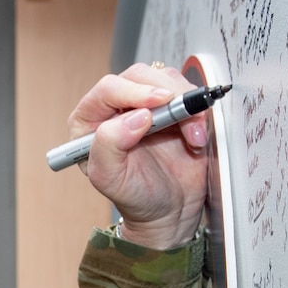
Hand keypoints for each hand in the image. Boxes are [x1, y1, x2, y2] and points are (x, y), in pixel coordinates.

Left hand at [66, 63, 215, 249]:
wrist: (169, 212)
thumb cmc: (135, 198)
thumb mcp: (111, 179)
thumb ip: (110, 146)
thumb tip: (134, 117)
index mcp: (90, 121)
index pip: (107, 89)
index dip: (134, 91)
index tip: (157, 103)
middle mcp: (116, 108)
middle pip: (138, 75)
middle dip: (164, 92)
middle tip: (180, 112)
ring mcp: (146, 105)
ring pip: (165, 79)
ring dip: (184, 102)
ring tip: (192, 136)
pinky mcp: (173, 108)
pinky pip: (186, 92)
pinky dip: (197, 109)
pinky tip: (196, 136)